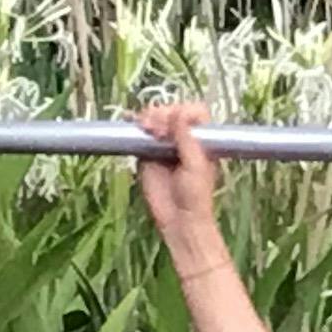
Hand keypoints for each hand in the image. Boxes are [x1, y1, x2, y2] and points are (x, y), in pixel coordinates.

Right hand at [134, 97, 221, 243]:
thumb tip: (178, 115)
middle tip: (156, 128)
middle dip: (162, 114)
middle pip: (171, 112)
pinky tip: (130, 120)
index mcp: (201, 139)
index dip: (182, 111)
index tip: (174, 120)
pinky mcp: (147, 154)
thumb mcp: (196, 166)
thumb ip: (187, 140)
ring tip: (145, 127)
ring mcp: (164, 145)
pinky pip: (139, 135)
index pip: (193, 112)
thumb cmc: (195, 196)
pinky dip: (133, 126)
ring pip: (155, 120)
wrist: (178, 219)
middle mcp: (182, 138)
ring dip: (148, 118)